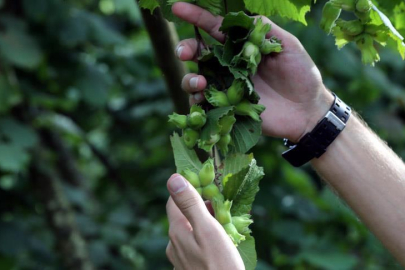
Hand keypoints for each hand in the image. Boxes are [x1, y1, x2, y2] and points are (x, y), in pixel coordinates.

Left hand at [166, 174, 243, 269]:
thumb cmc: (220, 264)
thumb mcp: (207, 229)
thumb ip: (189, 204)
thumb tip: (173, 178)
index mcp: (177, 231)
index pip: (174, 201)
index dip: (187, 190)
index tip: (205, 187)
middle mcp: (174, 245)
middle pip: (183, 217)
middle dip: (199, 208)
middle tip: (221, 208)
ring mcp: (180, 260)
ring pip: (190, 233)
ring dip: (204, 225)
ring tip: (224, 225)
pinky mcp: (189, 269)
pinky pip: (195, 247)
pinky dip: (205, 240)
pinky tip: (219, 244)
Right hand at [173, 3, 334, 141]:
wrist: (308, 110)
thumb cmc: (301, 75)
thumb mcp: (287, 45)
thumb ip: (263, 30)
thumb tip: (239, 16)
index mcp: (241, 47)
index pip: (215, 29)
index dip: (196, 17)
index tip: (178, 8)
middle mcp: (230, 66)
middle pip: (199, 54)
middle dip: (186, 49)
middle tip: (185, 52)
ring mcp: (227, 88)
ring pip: (196, 79)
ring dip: (190, 78)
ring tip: (200, 81)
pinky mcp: (228, 109)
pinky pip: (204, 105)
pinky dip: (196, 102)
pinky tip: (201, 99)